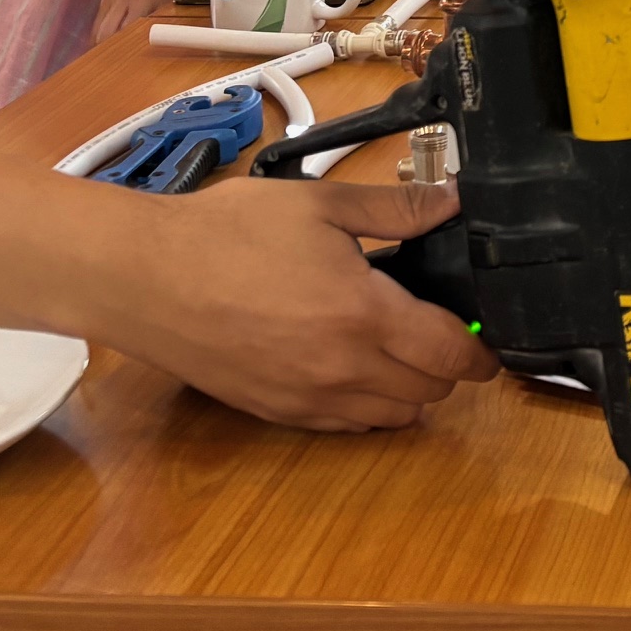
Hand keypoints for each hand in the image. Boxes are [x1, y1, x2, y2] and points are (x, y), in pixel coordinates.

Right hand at [107, 176, 497, 430]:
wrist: (145, 278)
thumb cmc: (226, 234)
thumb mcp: (320, 204)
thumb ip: (395, 209)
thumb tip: (450, 203)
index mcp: (364, 316)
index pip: (451, 355)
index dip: (480, 351)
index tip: (486, 341)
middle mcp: (343, 371)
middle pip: (429, 392)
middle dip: (446, 366)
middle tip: (439, 330)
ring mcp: (307, 400)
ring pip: (390, 418)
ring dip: (409, 391)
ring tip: (398, 349)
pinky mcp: (276, 413)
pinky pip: (345, 428)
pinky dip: (366, 408)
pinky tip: (353, 369)